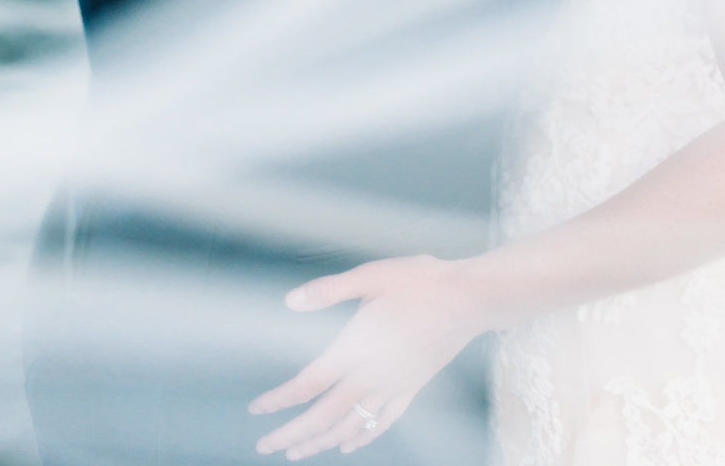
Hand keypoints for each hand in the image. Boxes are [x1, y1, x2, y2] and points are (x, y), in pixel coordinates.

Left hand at [249, 255, 483, 457]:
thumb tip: (290, 301)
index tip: (257, 410)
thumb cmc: (420, 282)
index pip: (307, 385)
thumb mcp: (371, 276)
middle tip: (265, 446)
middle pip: (322, 416)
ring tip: (297, 452)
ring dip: (320, 442)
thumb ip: (329, 291)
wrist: (468, 299)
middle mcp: (370, 377)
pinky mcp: (411, 388)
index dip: (279, 401)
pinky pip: (382, 424)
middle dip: (291, 434)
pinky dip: (361, 439)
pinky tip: (350, 445)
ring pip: (349, 426)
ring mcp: (392, 387)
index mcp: (355, 349)